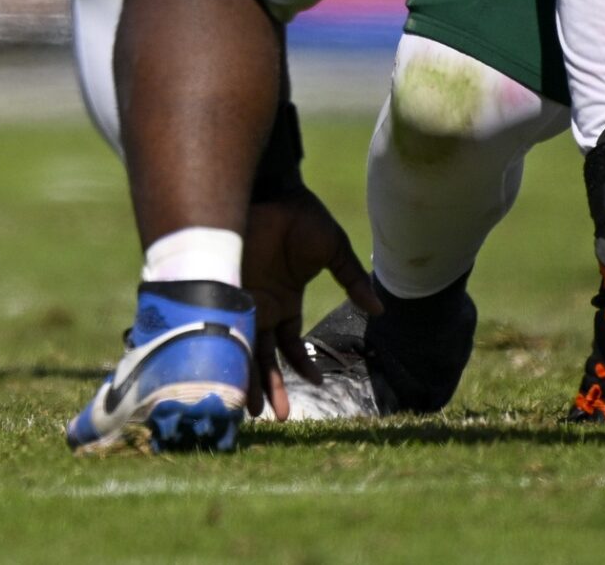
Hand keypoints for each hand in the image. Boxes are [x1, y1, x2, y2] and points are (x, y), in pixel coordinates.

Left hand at [243, 187, 380, 418]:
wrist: (266, 187)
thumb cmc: (298, 214)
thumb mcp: (332, 249)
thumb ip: (352, 279)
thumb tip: (380, 308)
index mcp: (283, 300)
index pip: (290, 345)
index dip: (302, 367)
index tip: (315, 386)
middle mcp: (258, 305)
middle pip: (262, 356)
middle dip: (269, 386)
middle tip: (277, 417)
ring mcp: (239, 298)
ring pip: (242, 349)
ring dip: (247, 379)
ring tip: (250, 412)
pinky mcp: (224, 288)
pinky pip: (226, 327)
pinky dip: (230, 351)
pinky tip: (232, 376)